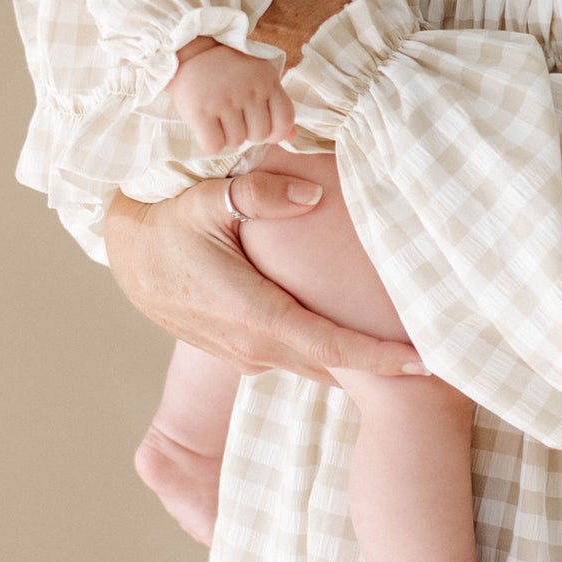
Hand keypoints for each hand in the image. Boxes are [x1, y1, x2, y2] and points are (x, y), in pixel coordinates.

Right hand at [103, 168, 426, 382]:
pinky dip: (327, 355)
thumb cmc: (166, 222)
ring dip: (357, 365)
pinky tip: (351, 339)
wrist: (124, 255)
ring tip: (406, 356)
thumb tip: (311, 194)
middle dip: (382, 369)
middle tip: (436, 364)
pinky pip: (293, 359)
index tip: (424, 364)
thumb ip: (260, 193)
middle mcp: (252, 348)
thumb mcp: (208, 198)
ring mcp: (243, 358)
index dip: (379, 359)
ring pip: (313, 365)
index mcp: (253, 315)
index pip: (330, 346)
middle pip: (332, 366)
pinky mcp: (237, 356)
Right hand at [170, 39, 296, 152]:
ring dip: (227, 136)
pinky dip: (210, 142)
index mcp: (267, 79)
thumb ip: (275, 105)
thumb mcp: (257, 79)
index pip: (285, 120)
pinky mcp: (201, 111)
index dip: (275, 132)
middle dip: (248, 134)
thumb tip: (292, 136)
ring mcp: (225, 100)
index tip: (262, 128)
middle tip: (233, 118)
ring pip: (236, 142)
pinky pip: (214, 145)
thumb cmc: (225, 70)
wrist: (188, 53)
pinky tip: (206, 126)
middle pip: (260, 135)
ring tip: (218, 117)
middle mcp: (249, 89)